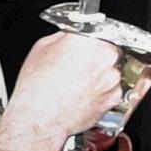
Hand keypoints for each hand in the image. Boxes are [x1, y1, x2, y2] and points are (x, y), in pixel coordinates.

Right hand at [8, 31, 141, 140]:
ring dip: (100, 75)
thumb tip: (70, 37)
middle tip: (78, 67)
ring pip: (111, 72)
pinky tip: (82, 95)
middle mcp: (105, 58)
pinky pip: (111, 91)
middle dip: (96, 58)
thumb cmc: (37, 87)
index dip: (90, 41)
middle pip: (108, 52)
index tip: (85, 46)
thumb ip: (63, 37)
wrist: (40, 118)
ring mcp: (111, 80)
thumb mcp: (42, 48)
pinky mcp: (113, 100)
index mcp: (89, 41)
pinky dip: (101, 93)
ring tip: (78, 84)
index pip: (99, 32)